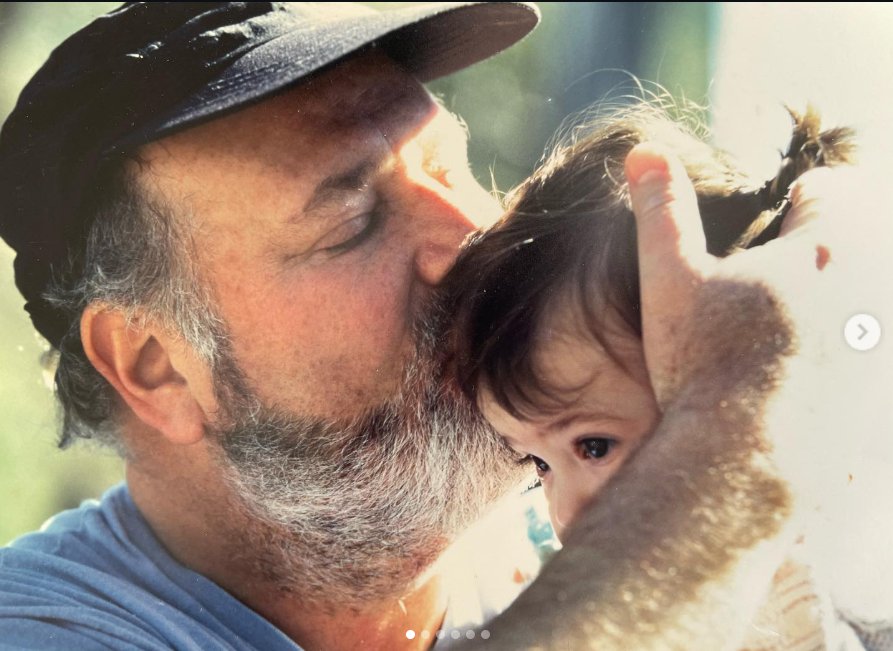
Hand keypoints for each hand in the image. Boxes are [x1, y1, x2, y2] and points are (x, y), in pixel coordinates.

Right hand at [625, 140, 888, 502]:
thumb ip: (662, 210)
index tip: (780, 212)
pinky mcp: (876, 397)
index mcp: (824, 253)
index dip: (801, 197)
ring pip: (865, 302)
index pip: (831, 194)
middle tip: (780, 271)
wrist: (741, 465)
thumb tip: (644, 149)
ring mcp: (876, 348)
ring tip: (791, 324)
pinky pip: (865, 358)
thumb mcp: (670, 277)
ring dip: (836, 302)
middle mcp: (868, 294)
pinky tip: (803, 378)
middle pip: (857, 246)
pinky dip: (842, 356)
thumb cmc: (705, 365)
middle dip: (823, 250)